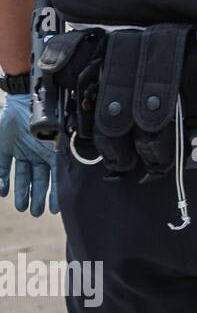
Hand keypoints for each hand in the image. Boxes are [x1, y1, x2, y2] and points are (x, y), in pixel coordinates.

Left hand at [0, 93, 58, 216]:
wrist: (26, 99)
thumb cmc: (46, 120)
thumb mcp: (57, 141)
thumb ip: (63, 159)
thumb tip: (73, 178)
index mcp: (52, 152)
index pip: (55, 178)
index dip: (54, 194)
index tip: (54, 210)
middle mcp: (37, 153)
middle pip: (38, 179)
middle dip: (37, 197)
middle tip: (36, 213)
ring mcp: (21, 150)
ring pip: (22, 176)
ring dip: (22, 192)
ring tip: (22, 207)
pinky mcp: (4, 147)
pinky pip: (3, 167)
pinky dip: (2, 179)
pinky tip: (3, 192)